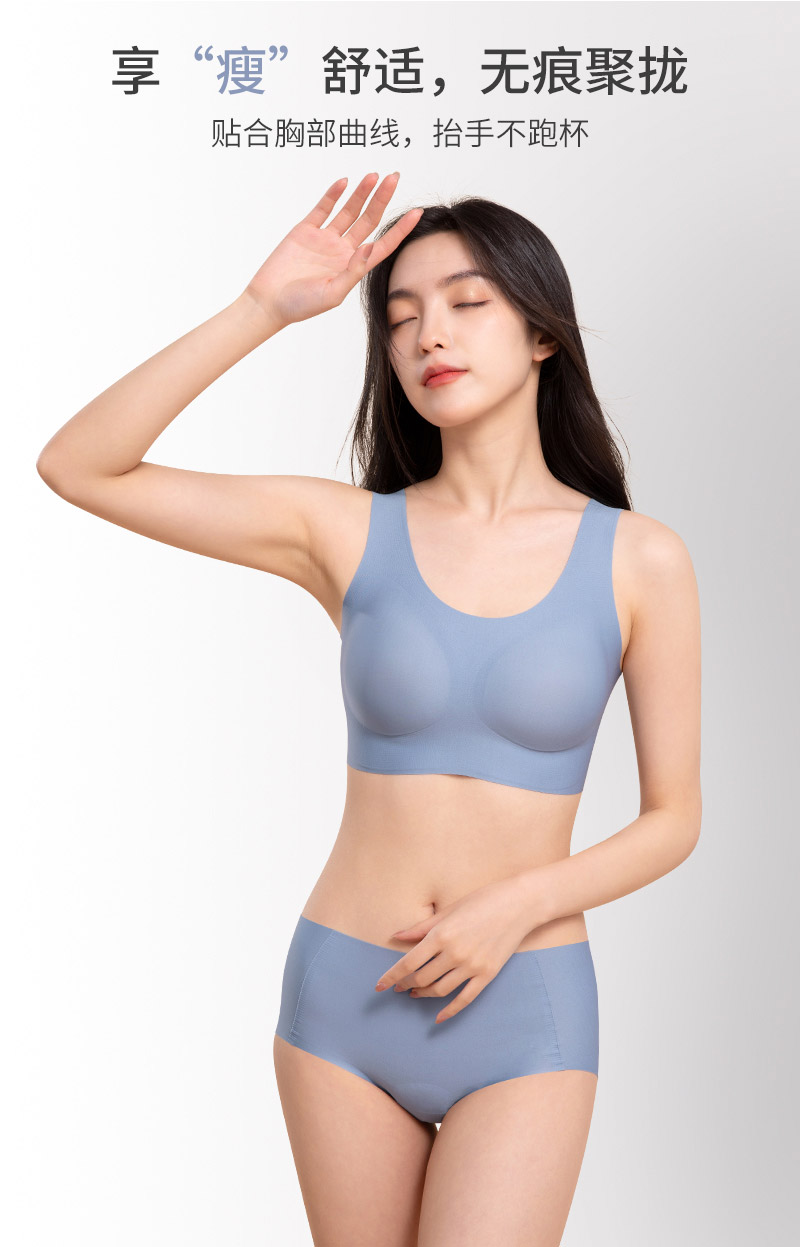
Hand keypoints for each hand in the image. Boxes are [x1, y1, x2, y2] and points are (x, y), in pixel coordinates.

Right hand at [244, 172, 422, 327]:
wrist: (269, 301)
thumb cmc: (301, 306)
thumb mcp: (332, 293)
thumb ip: (353, 271)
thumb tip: (369, 247)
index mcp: (353, 267)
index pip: (384, 244)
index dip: (401, 229)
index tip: (417, 212)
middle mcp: (342, 251)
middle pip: (369, 220)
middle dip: (382, 199)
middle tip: (394, 178)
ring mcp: (325, 239)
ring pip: (348, 211)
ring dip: (361, 193)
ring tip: (374, 176)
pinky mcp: (305, 230)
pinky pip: (323, 208)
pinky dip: (333, 194)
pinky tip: (345, 182)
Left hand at [374, 879, 532, 1024]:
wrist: (520, 904)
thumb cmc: (483, 900)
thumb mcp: (449, 910)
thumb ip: (421, 927)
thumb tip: (397, 936)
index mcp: (441, 935)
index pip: (407, 963)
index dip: (390, 977)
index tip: (379, 987)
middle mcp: (454, 954)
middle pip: (421, 979)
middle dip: (405, 985)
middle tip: (398, 986)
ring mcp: (472, 967)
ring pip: (439, 990)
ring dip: (423, 994)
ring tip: (415, 993)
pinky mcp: (487, 975)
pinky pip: (464, 999)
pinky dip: (449, 1011)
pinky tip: (439, 1017)